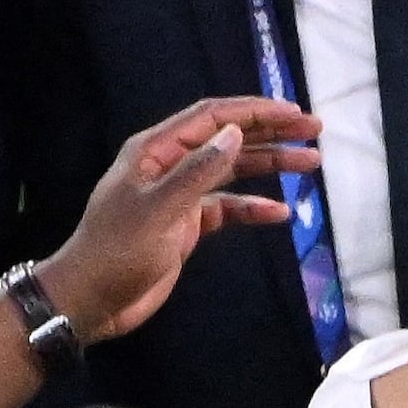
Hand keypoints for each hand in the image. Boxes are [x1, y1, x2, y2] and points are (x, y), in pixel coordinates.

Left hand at [41, 95, 317, 344]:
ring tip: (310, 162)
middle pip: (226, 139)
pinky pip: (229, 208)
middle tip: (312, 130)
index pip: (210, 119)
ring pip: (233, 170)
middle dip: (270, 132)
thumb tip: (235, 135)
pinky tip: (281, 212)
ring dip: (270, 165)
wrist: (95, 296)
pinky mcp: (188, 224)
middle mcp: (169, 165)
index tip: (293, 112)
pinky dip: (255, 208)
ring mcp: (180, 195)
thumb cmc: (119, 250)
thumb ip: (198, 171)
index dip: (254, 112)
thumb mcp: (159, 209)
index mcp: (155, 151)